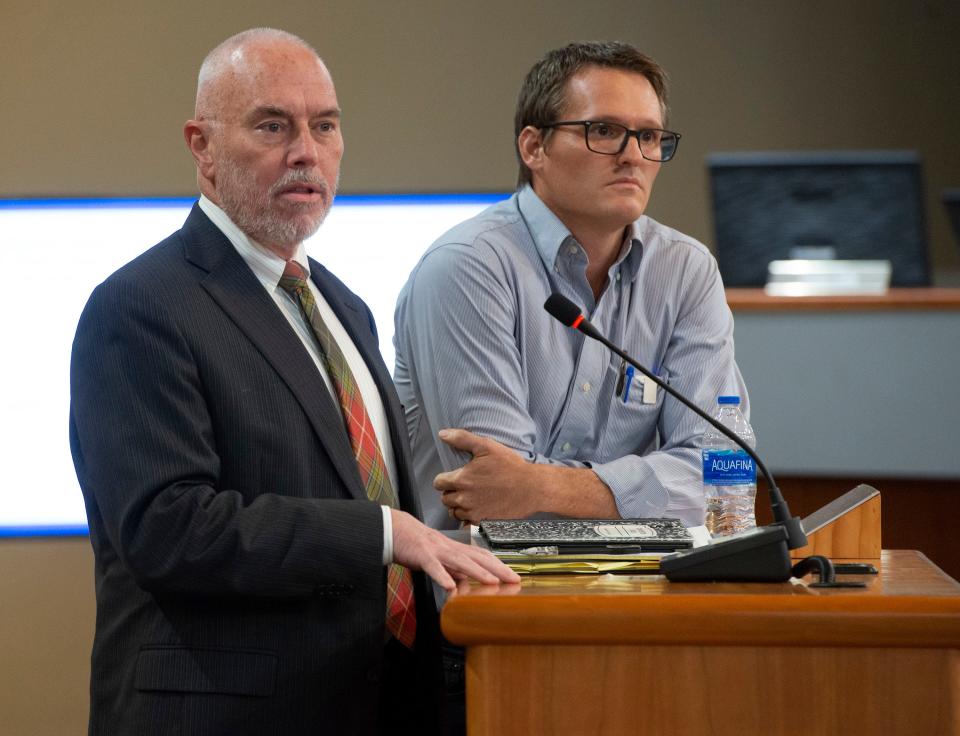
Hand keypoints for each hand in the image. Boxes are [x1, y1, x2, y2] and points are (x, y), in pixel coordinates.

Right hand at [390, 509, 520, 591]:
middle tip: (514, 579)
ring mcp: (436, 550)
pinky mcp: (421, 555)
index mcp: (455, 548)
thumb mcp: (439, 557)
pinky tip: (450, 586)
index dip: (500, 565)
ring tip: (492, 582)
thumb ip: (452, 568)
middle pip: (478, 557)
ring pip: (460, 560)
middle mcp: (450, 547)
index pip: (483, 556)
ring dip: (477, 572)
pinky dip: (442, 576)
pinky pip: (433, 566)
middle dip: (498, 569)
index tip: (514, 576)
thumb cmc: (416, 543)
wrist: (394, 528)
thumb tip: (465, 581)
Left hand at [435, 428, 619, 521]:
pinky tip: (478, 508)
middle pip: (445, 499)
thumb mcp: (487, 446)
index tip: (455, 476)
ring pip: (454, 512)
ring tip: (471, 497)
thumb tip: (442, 434)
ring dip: (458, 505)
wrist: (532, 488)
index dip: (445, 478)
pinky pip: (466, 523)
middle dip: (451, 492)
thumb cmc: (510, 466)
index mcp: (461, 479)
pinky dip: (468, 517)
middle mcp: (463, 499)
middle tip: (465, 486)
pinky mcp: (482, 522)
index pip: (438, 483)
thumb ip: (462, 439)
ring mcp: (473, 512)